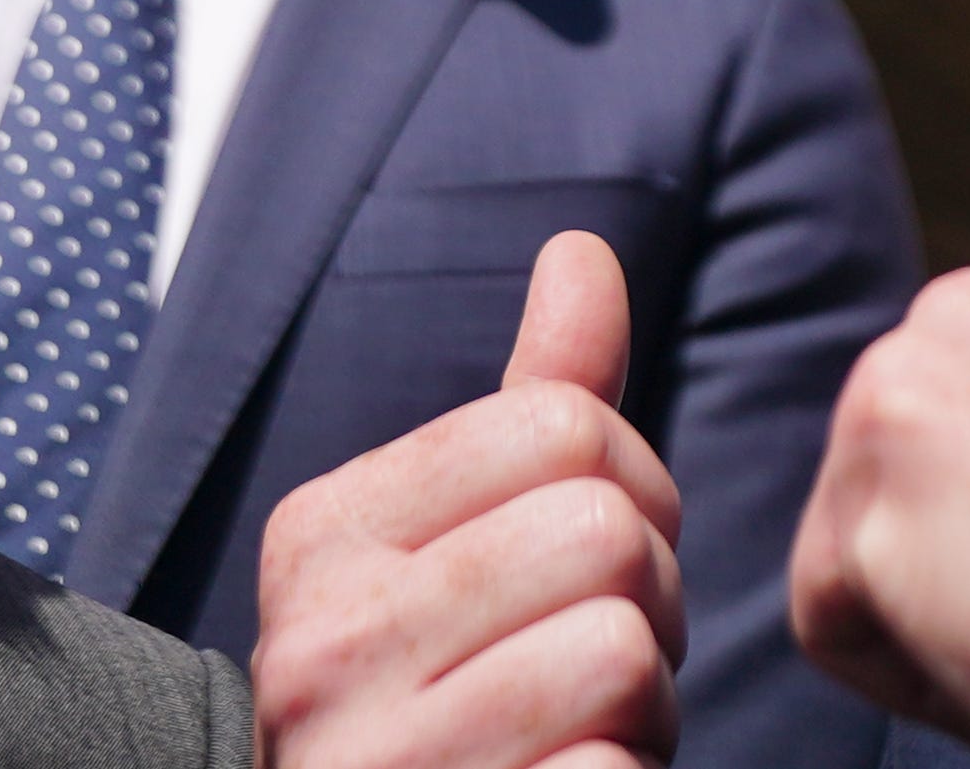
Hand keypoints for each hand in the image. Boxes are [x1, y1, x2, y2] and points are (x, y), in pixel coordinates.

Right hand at [256, 231, 687, 768]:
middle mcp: (323, 641)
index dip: (629, 497)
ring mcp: (376, 759)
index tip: (586, 574)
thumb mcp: (466, 549)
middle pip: (607, 534)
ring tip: (578, 742)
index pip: (568, 425)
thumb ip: (532, 404)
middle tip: (593, 674)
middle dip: (646, 608)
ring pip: (628, 652)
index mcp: (325, 535)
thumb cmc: (449, 710)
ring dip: (645, 714)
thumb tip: (583, 250)